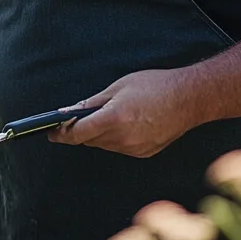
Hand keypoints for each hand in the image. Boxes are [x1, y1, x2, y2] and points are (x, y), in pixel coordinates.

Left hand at [47, 69, 198, 157]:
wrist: (190, 98)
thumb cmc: (155, 86)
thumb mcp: (119, 87)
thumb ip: (92, 102)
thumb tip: (67, 112)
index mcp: (115, 118)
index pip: (78, 133)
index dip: (61, 134)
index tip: (50, 132)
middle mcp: (123, 137)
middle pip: (89, 140)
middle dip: (79, 131)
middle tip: (73, 119)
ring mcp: (134, 148)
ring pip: (104, 145)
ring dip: (98, 134)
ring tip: (106, 117)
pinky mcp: (144, 153)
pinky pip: (120, 148)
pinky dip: (115, 139)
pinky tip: (124, 124)